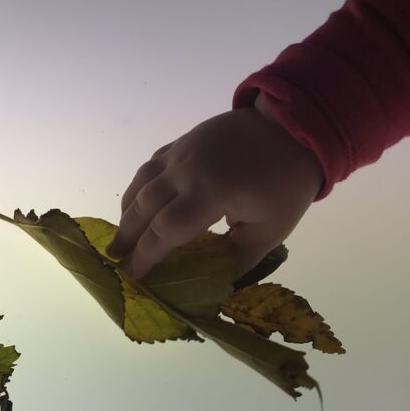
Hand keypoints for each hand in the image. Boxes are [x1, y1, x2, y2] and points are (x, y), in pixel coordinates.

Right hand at [107, 94, 323, 278]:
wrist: (293, 126)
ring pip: (141, 184)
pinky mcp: (182, 141)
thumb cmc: (286, 184)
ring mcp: (181, 153)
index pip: (165, 231)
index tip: (134, 276)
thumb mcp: (271, 231)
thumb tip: (211, 284)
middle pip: (144, 207)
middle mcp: (187, 172)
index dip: (146, 256)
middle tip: (116, 259)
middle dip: (127, 236)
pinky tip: (137, 203)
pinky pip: (150, 167)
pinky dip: (138, 188)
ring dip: (127, 211)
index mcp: (211, 194)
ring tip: (121, 234)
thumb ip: (238, 259)